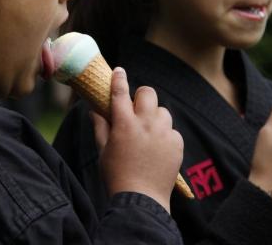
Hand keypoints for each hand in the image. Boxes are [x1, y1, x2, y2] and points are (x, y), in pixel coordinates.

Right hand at [91, 67, 182, 212]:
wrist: (140, 200)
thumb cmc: (116, 175)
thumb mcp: (103, 150)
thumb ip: (99, 126)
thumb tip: (94, 110)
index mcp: (124, 123)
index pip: (120, 92)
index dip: (119, 78)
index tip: (119, 71)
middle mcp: (146, 123)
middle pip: (148, 93)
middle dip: (141, 97)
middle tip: (137, 109)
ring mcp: (164, 133)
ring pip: (162, 111)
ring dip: (155, 116)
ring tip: (149, 132)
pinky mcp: (177, 143)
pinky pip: (172, 129)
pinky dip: (165, 134)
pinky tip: (157, 148)